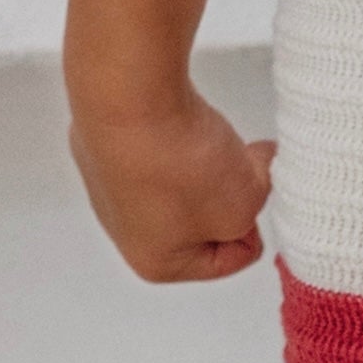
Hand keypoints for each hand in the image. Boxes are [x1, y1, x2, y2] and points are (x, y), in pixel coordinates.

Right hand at [69, 86, 277, 283]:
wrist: (130, 99)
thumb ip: (255, 204)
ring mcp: (109, 183)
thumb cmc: (178, 164)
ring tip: (214, 139)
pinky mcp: (105, 142)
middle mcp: (124, 229)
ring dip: (207, 160)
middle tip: (246, 163)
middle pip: (203, 216)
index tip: (256, 196)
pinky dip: (178, 134)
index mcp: (157, 262)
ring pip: (182, 179)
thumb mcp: (244, 203)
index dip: (253, 225)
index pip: (228, 259)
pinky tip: (185, 120)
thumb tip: (253, 177)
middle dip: (230, 190)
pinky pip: (158, 146)